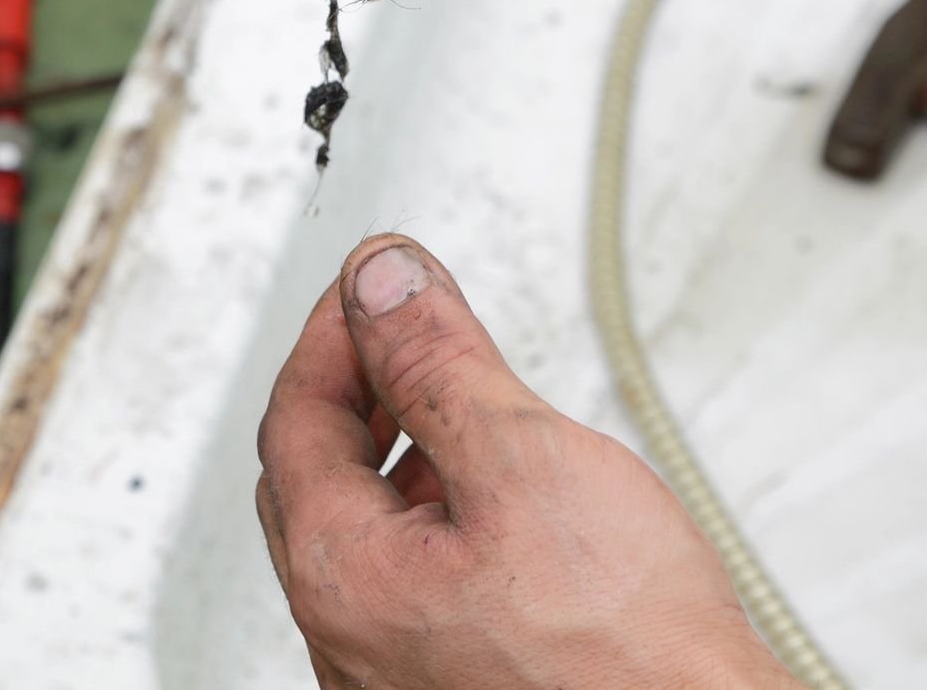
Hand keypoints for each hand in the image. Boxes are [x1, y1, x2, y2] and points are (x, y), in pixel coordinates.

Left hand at [256, 234, 791, 689]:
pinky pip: (413, 581)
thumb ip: (437, 362)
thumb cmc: (630, 652)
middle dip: (361, 383)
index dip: (337, 328)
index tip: (378, 278)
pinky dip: (436, 511)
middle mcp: (350, 640)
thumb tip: (381, 284)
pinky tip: (497, 497)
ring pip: (368, 530)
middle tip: (410, 325)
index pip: (296, 416)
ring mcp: (398, 675)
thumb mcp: (525, 461)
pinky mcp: (454, 687)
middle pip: (317, 474)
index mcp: (343, 577)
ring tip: (463, 398)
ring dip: (401, 447)